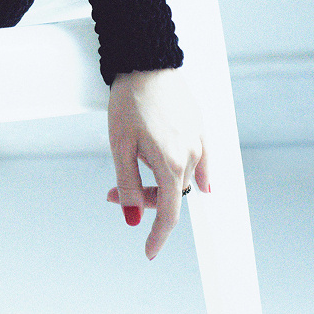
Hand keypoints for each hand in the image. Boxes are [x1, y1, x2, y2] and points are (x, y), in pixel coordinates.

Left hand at [105, 67, 210, 260]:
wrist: (146, 60)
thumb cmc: (128, 100)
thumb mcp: (119, 144)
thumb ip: (128, 183)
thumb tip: (132, 217)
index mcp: (170, 163)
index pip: (169, 213)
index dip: (158, 236)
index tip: (148, 253)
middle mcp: (190, 155)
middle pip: (171, 194)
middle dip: (145, 199)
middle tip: (113, 193)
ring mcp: (198, 140)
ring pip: (182, 176)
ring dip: (159, 182)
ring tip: (131, 166)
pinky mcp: (200, 126)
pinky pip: (201, 160)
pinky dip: (194, 174)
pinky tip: (198, 184)